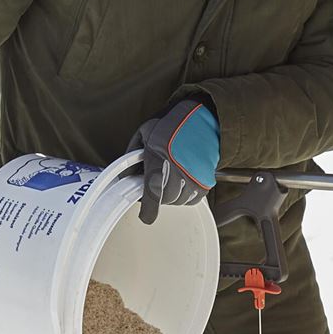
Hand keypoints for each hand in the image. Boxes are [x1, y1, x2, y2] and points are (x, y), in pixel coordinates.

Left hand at [132, 99, 219, 224]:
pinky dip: (185, 193)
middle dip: (157, 193)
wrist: (204, 116)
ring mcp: (194, 177)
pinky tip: (182, 178)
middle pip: (165, 198)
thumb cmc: (174, 122)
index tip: (145, 216)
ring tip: (171, 175)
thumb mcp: (145, 133)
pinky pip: (192, 199)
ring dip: (171, 193)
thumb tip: (126, 173)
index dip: (148, 209)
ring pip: (178, 200)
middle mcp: (178, 171)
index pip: (152, 192)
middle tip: (156, 179)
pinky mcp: (206, 181)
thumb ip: (133, 156)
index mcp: (160, 158)